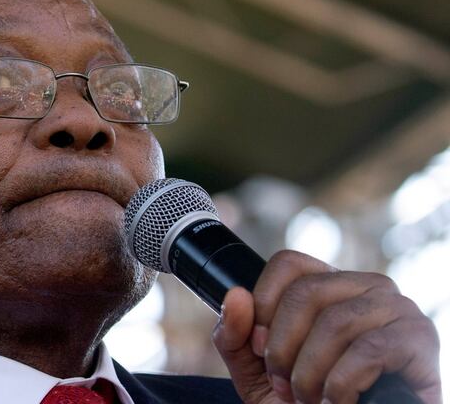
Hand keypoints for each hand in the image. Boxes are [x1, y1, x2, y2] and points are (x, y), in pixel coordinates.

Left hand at [211, 250, 441, 403]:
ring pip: (335, 322)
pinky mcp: (419, 337)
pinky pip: (369, 350)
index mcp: (328, 284)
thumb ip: (235, 335)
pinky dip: (342, 384)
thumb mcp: (256, 370)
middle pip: (306, 292)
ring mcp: (395, 307)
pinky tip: (339, 402)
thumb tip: (236, 296)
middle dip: (283, 348)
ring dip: (311, 372)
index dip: (264, 304)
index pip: (288, 264)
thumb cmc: (305, 401)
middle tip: (284, 386)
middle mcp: (364, 286)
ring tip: (311, 398)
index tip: (259, 349)